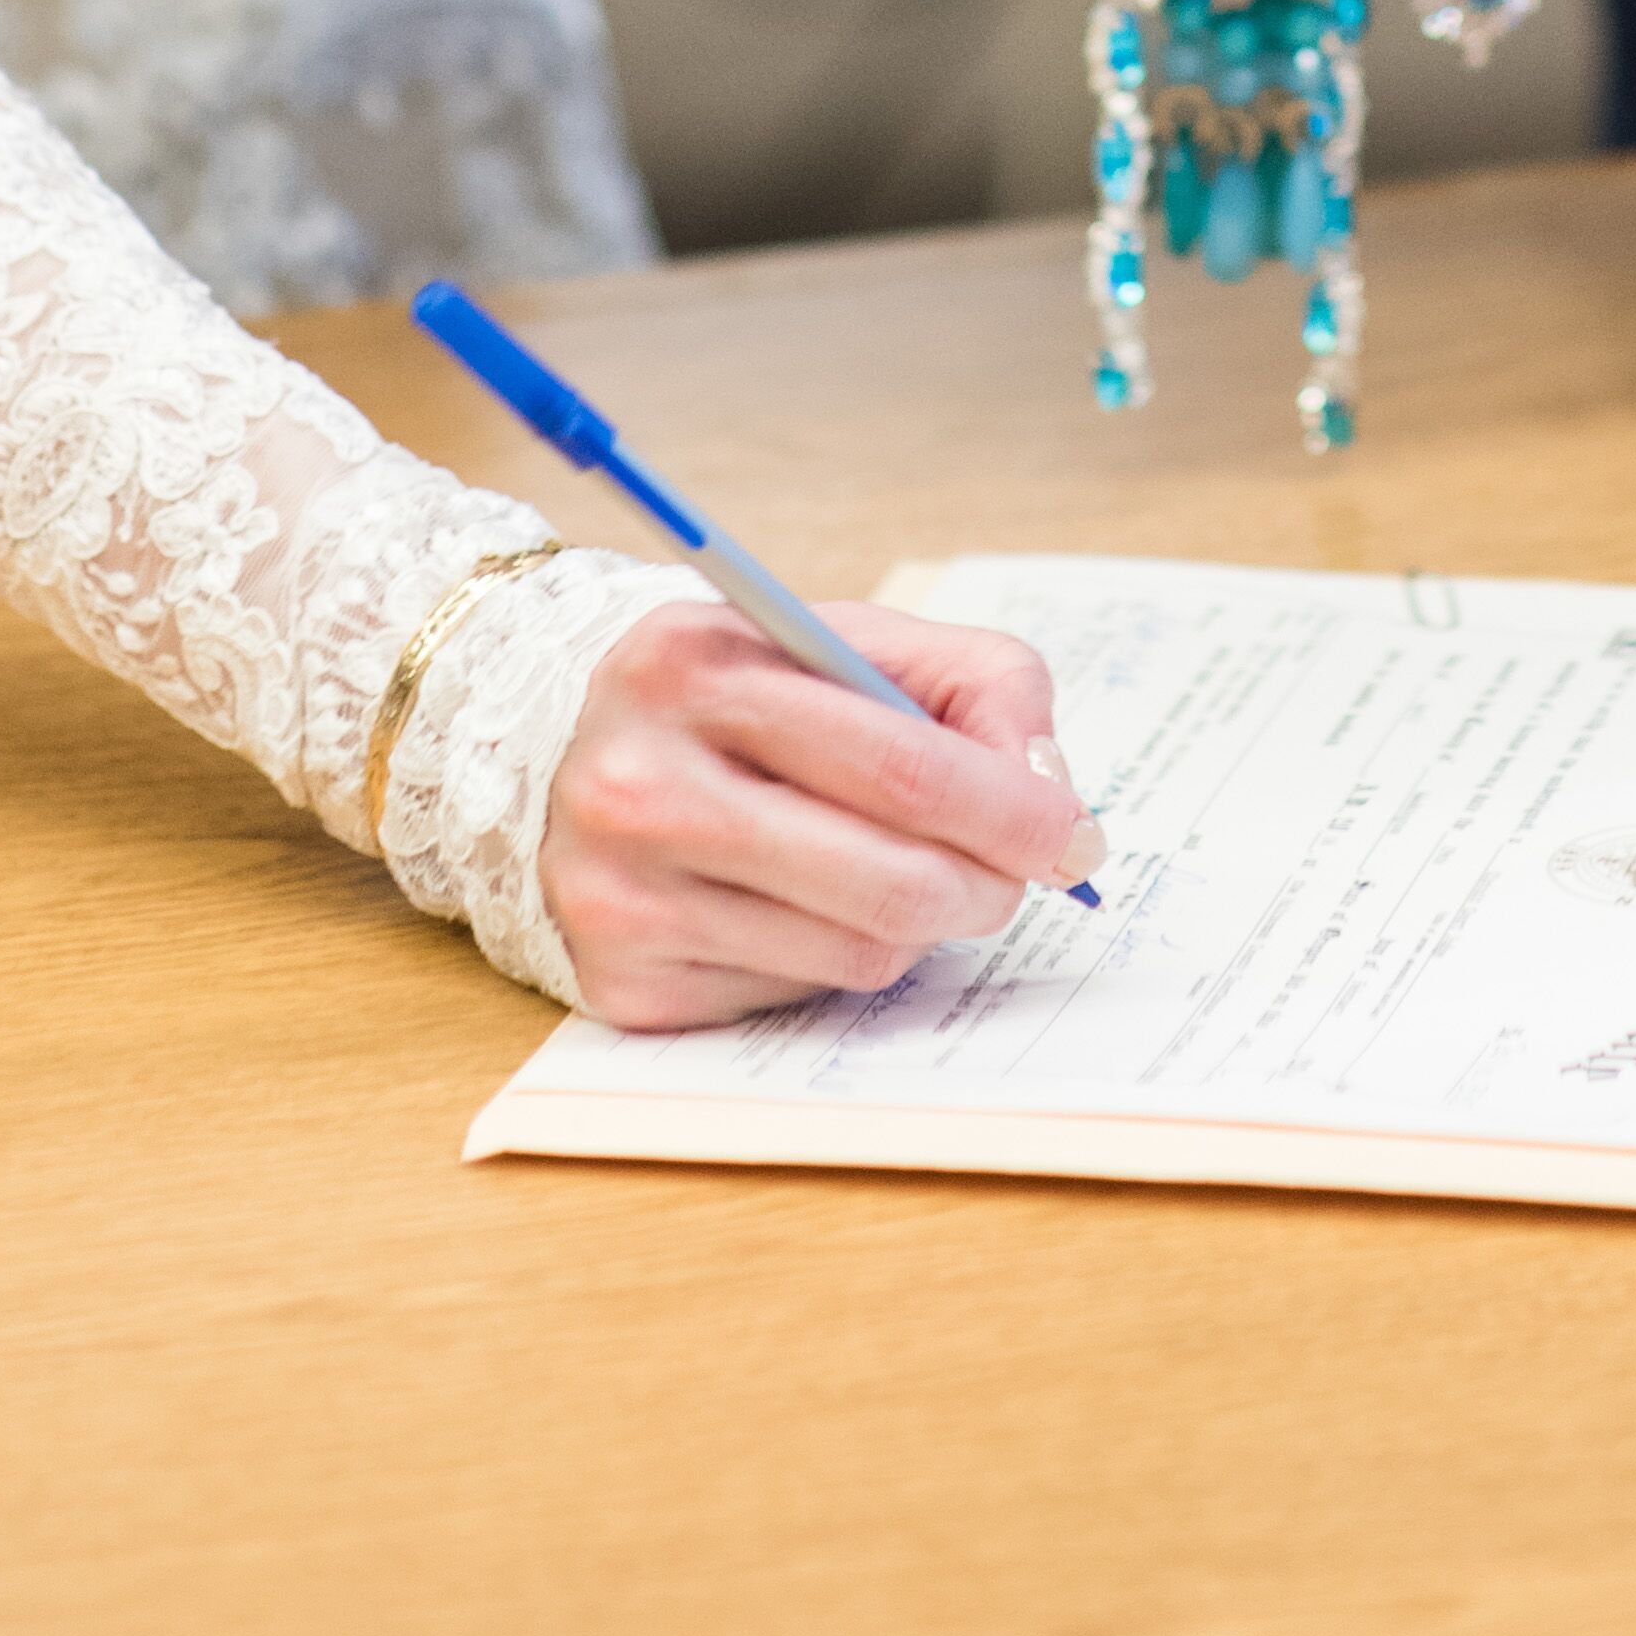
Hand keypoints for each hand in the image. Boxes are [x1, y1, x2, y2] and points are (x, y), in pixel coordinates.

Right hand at [539, 595, 1100, 1030]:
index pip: (899, 765)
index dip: (1011, 810)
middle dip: (987, 885)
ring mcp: (621, 897)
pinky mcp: (624, 986)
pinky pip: (797, 997)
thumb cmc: (742, 693)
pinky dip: (835, 955)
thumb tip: (1047, 787)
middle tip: (1015, 875)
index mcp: (698, 669)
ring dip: (919, 924)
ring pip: (857, 954)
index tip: (1073, 833)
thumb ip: (971, 682)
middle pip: (888, 881)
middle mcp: (642, 787)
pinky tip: (810, 904)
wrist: (562, 751)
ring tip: (906, 872)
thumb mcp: (844, 639)